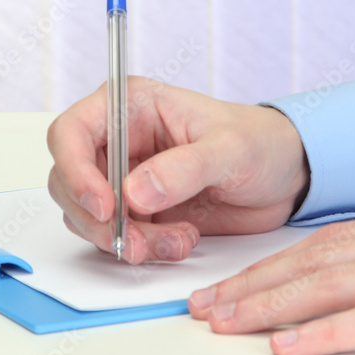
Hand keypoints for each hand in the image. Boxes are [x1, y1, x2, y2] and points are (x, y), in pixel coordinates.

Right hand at [47, 76, 309, 263]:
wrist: (285, 177)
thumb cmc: (260, 143)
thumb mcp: (230, 149)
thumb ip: (184, 168)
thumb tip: (135, 192)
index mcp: (132, 105)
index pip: (70, 133)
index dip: (75, 171)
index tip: (104, 206)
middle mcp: (119, 140)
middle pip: (69, 182)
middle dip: (99, 219)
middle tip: (137, 241)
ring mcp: (125, 178)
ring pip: (88, 217)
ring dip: (126, 239)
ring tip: (178, 241)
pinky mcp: (138, 212)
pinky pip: (116, 237)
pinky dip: (142, 249)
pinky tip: (181, 241)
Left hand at [188, 207, 354, 354]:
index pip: (326, 244)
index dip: (272, 266)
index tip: (232, 285)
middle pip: (315, 260)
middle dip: (253, 284)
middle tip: (205, 307)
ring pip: (333, 283)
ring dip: (271, 305)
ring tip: (225, 323)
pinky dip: (326, 332)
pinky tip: (289, 348)